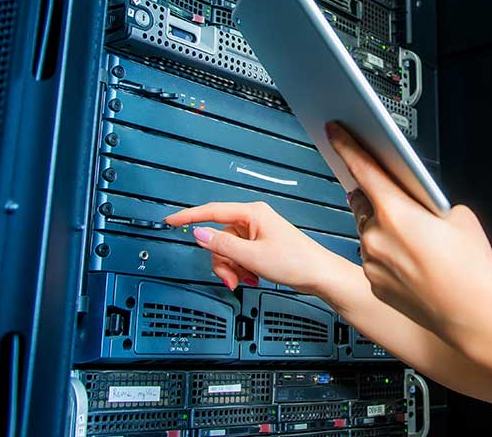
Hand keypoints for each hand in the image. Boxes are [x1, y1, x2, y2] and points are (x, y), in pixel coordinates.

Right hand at [163, 201, 352, 294]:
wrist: (320, 275)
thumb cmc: (296, 261)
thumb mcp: (252, 256)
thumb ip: (222, 245)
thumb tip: (199, 234)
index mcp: (252, 213)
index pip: (212, 211)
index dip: (189, 217)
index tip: (172, 220)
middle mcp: (254, 219)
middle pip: (219, 237)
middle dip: (221, 261)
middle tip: (231, 278)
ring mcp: (258, 232)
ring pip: (227, 249)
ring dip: (232, 268)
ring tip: (246, 279)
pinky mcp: (261, 245)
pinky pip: (239, 255)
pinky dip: (240, 269)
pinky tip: (252, 277)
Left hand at [327, 122, 491, 342]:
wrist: (472, 313)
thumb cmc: (470, 267)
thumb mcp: (459, 216)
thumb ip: (430, 203)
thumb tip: (420, 205)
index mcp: (396, 211)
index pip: (363, 168)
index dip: (346, 146)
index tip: (334, 132)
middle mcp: (377, 236)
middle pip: (362, 202)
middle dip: (373, 197)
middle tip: (394, 199)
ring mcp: (372, 262)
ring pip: (367, 234)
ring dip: (381, 229)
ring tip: (414, 241)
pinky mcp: (374, 285)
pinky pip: (373, 260)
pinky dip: (386, 256)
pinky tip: (412, 264)